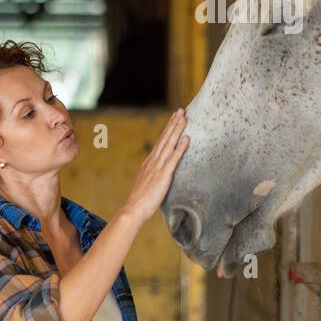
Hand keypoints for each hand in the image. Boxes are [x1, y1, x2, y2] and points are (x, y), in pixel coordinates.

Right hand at [123, 108, 188, 224]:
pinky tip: (187, 138)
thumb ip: (153, 177)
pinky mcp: (164, 175)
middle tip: (181, 110)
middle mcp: (153, 162)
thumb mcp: (146, 184)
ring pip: (169, 144)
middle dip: (173, 123)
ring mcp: (158, 167)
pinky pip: (174, 159)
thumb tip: (158, 175)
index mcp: (149, 163)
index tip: (173, 118)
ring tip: (184, 117)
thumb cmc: (140, 201)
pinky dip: (180, 147)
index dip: (168, 129)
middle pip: (165, 138)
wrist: (133, 209)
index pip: (160, 142)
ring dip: (177, 130)